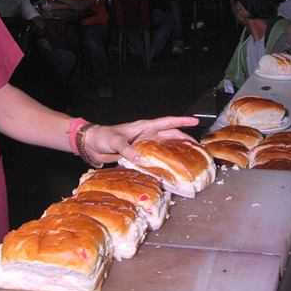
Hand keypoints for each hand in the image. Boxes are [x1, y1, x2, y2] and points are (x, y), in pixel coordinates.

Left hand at [84, 116, 198, 165]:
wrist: (92, 144)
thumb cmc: (103, 137)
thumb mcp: (115, 141)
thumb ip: (127, 149)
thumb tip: (140, 158)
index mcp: (144, 127)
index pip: (167, 122)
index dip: (181, 121)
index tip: (195, 121)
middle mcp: (146, 135)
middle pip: (170, 135)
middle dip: (184, 139)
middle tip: (198, 147)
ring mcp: (143, 145)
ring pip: (164, 147)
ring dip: (176, 151)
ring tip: (189, 158)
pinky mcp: (138, 155)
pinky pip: (154, 158)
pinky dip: (162, 162)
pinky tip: (168, 169)